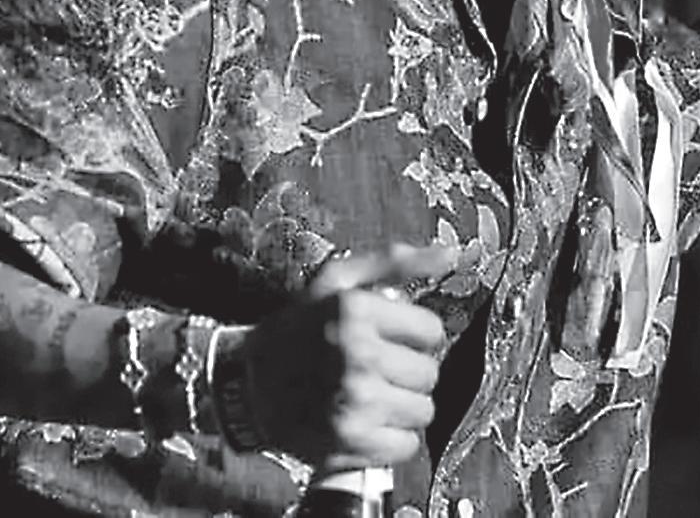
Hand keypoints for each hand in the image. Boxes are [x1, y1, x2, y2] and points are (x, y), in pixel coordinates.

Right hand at [239, 242, 455, 468]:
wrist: (249, 384)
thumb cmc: (300, 327)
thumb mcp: (338, 281)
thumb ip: (395, 263)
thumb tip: (449, 253)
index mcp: (357, 310)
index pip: (431, 330)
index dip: (413, 334)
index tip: (392, 337)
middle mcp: (358, 355)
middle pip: (429, 373)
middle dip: (408, 369)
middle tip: (378, 367)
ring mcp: (356, 402)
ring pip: (423, 411)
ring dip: (402, 405)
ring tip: (372, 395)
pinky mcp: (351, 442)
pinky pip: (406, 446)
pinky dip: (391, 438)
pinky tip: (367, 422)